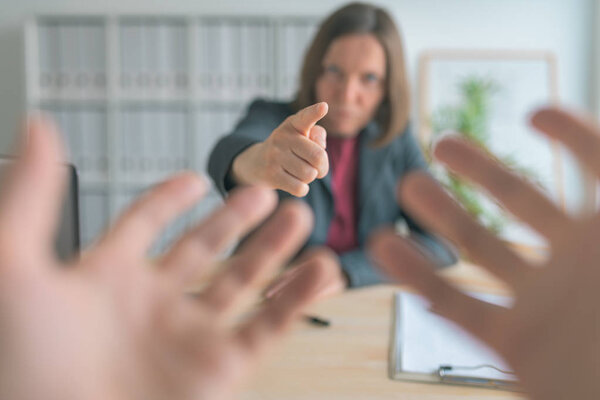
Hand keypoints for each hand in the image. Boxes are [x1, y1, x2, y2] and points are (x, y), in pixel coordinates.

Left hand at [0, 116, 339, 399]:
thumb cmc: (25, 369)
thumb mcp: (17, 270)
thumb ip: (30, 197)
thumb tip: (38, 128)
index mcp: (106, 278)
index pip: (143, 226)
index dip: (167, 200)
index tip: (193, 180)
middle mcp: (152, 304)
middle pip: (204, 248)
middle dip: (235, 218)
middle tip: (264, 192)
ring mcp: (189, 335)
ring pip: (243, 281)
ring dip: (274, 248)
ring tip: (299, 217)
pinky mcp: (221, 367)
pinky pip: (269, 324)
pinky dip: (299, 296)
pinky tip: (318, 268)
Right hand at [231, 102, 328, 196]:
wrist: (257, 163)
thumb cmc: (289, 148)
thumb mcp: (301, 136)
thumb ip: (317, 135)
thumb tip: (321, 145)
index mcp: (293, 124)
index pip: (305, 117)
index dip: (315, 112)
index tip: (323, 107)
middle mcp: (282, 137)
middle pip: (318, 157)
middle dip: (322, 167)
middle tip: (316, 168)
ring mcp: (275, 156)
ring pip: (310, 174)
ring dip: (310, 178)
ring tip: (300, 173)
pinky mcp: (271, 175)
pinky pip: (300, 188)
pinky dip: (302, 188)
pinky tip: (294, 182)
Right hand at [370, 107, 599, 399]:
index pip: (595, 169)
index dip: (570, 137)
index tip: (533, 115)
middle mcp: (573, 264)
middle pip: (519, 203)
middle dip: (480, 169)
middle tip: (442, 143)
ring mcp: (538, 303)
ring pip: (479, 248)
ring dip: (442, 214)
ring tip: (410, 184)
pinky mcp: (511, 344)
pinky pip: (456, 304)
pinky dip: (418, 276)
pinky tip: (387, 246)